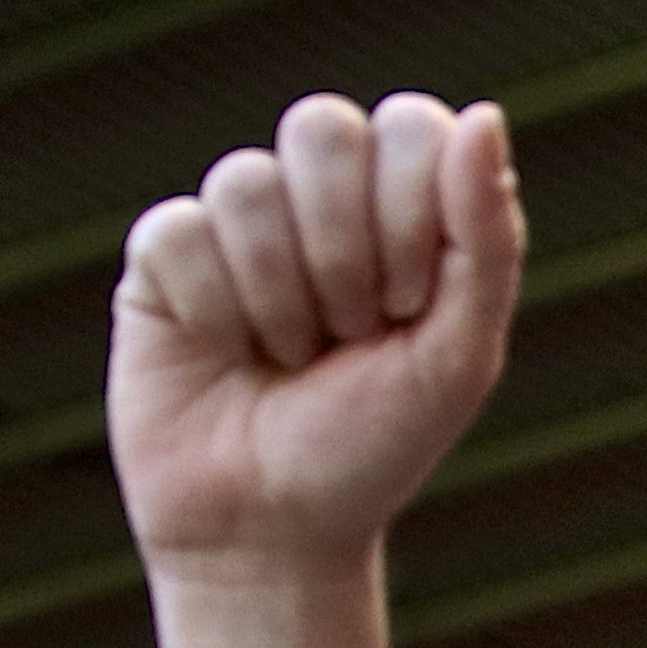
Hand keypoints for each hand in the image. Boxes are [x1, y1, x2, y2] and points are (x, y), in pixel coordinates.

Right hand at [105, 90, 520, 577]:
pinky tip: (225, 355)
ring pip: (246, 182)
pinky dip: (215, 310)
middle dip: (346, 245)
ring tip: (290, 356)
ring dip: (282, 293)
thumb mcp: (459, 357)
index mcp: (403, 206)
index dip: (410, 209)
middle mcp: (319, 199)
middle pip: (321, 127)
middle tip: (354, 329)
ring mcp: (235, 222)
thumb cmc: (376, 446)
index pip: (409, 124)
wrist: (274, 532)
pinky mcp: (161, 257)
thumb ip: (485, 238)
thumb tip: (482, 115)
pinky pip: (179, 232)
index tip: (411, 303)